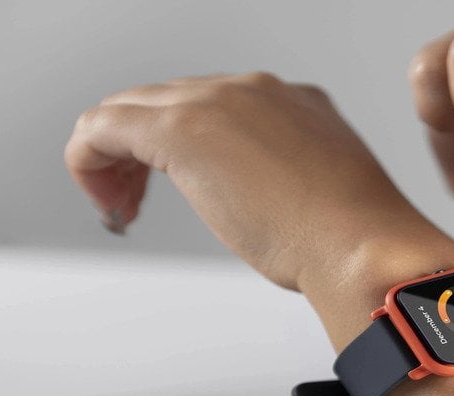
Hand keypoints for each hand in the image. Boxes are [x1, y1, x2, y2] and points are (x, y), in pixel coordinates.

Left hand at [65, 72, 442, 292]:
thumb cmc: (353, 240)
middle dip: (143, 153)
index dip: (186, 149)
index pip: (215, 108)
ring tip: (119, 204)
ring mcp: (219, 103)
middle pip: (168, 101)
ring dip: (117, 158)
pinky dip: (90, 160)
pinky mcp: (182, 129)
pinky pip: (104, 127)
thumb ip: (292, 187)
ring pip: (133, 108)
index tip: (187, 187)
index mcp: (296, 104)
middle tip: (135, 201)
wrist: (363, 245)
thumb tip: (268, 211)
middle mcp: (255, 91)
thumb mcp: (324, 200)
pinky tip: (104, 198)